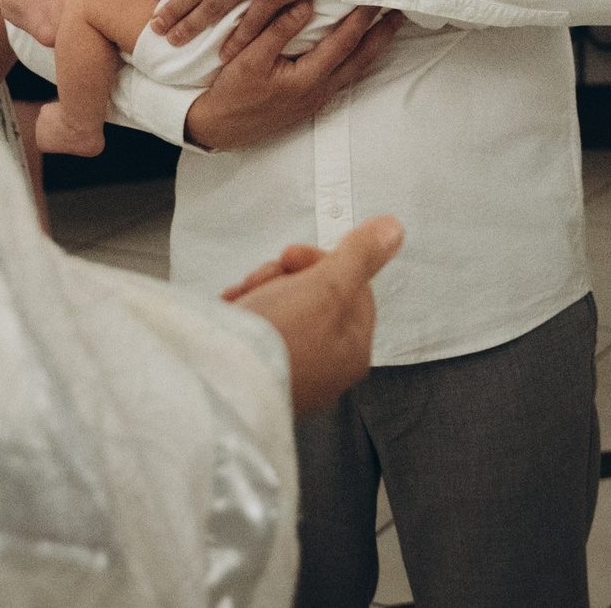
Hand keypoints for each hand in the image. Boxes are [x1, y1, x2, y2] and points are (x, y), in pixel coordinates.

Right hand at [182, 3, 403, 152]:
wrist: (220, 128)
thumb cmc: (232, 92)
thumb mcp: (250, 57)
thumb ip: (279, 29)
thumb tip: (306, 3)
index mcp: (309, 77)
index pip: (346, 42)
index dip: (364, 17)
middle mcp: (320, 90)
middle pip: (362, 59)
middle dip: (383, 35)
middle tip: (401, 12)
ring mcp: (317, 100)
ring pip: (355, 70)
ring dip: (373, 48)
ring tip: (387, 29)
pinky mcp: (311, 103)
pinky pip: (343, 78)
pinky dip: (357, 60)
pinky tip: (358, 52)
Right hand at [230, 216, 402, 413]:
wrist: (219, 379)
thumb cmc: (276, 343)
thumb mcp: (327, 286)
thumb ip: (360, 256)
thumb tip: (391, 231)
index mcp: (352, 351)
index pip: (354, 287)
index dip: (324, 262)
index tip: (296, 256)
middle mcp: (324, 366)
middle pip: (315, 295)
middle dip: (285, 277)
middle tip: (269, 279)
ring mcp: (289, 368)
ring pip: (282, 307)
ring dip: (260, 291)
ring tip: (247, 298)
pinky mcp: (257, 368)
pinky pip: (255, 328)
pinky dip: (242, 314)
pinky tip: (233, 313)